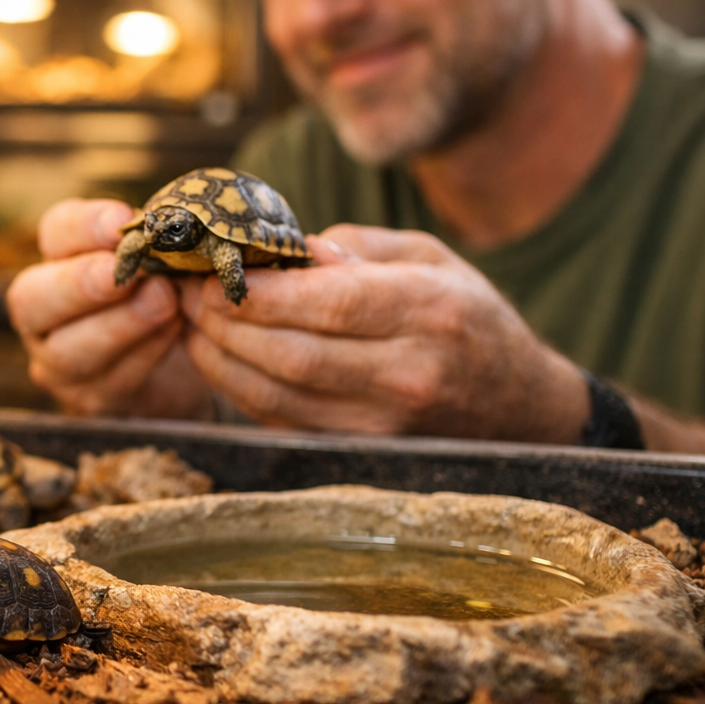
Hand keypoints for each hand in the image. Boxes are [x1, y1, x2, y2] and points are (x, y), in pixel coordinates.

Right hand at [7, 199, 211, 418]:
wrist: (183, 363)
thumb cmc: (170, 293)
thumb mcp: (165, 262)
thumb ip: (159, 245)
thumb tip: (173, 227)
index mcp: (59, 258)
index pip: (55, 232)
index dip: (84, 226)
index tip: (123, 221)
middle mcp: (43, 311)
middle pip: (32, 297)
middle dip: (79, 283)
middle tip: (120, 273)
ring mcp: (57, 361)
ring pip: (66, 350)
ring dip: (118, 324)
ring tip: (163, 302)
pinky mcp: (88, 400)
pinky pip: (107, 382)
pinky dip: (143, 355)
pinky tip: (173, 333)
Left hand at [179, 224, 589, 441]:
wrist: (518, 406)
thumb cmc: (466, 317)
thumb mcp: (428, 258)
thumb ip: (354, 249)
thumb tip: (286, 251)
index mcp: (428, 312)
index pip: (327, 304)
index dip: (257, 291)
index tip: (213, 269)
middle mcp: (408, 375)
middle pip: (290, 354)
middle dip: (223, 322)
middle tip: (186, 291)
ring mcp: (383, 425)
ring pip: (275, 396)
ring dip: (218, 359)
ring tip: (191, 322)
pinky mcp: (360, 454)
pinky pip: (281, 422)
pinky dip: (238, 390)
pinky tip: (218, 358)